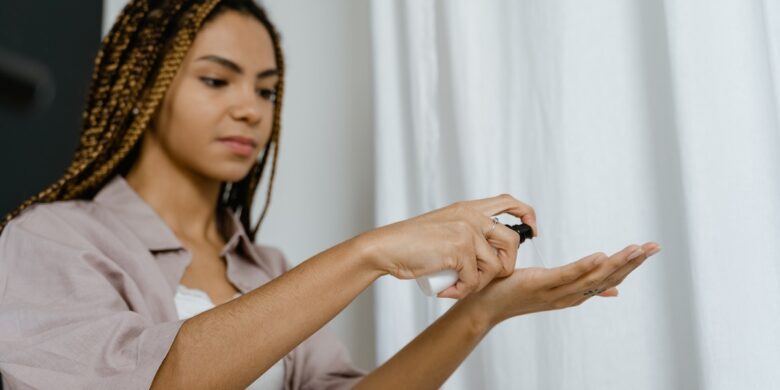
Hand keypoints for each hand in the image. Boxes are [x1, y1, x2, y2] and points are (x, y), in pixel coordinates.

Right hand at [362, 194, 537, 298]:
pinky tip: (446, 291)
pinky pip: (474, 280)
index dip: (527, 216)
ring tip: (458, 286)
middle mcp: (470, 216)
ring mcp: (466, 231)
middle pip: (512, 241)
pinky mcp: (459, 249)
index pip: (509, 202)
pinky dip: (461, 292)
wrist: (385, 248)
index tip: (533, 232)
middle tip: (483, 278)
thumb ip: (467, 232)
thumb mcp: (444, 228)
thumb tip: (493, 254)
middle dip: (505, 266)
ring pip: (496, 266)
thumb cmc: (410, 245)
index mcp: (468, 208)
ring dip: (479, 284)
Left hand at [467, 242, 660, 325]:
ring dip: (616, 262)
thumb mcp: (554, 286)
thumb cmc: (516, 292)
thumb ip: (583, 284)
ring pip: (592, 277)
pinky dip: (585, 266)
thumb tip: (613, 289)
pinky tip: (600, 255)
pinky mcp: (540, 284)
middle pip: (607, 277)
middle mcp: (569, 295)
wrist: (486, 304)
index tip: (649, 250)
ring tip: (635, 249)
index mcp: (574, 293)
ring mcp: (556, 291)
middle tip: (653, 247)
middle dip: (632, 262)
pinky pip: (566, 275)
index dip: (631, 265)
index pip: (610, 278)